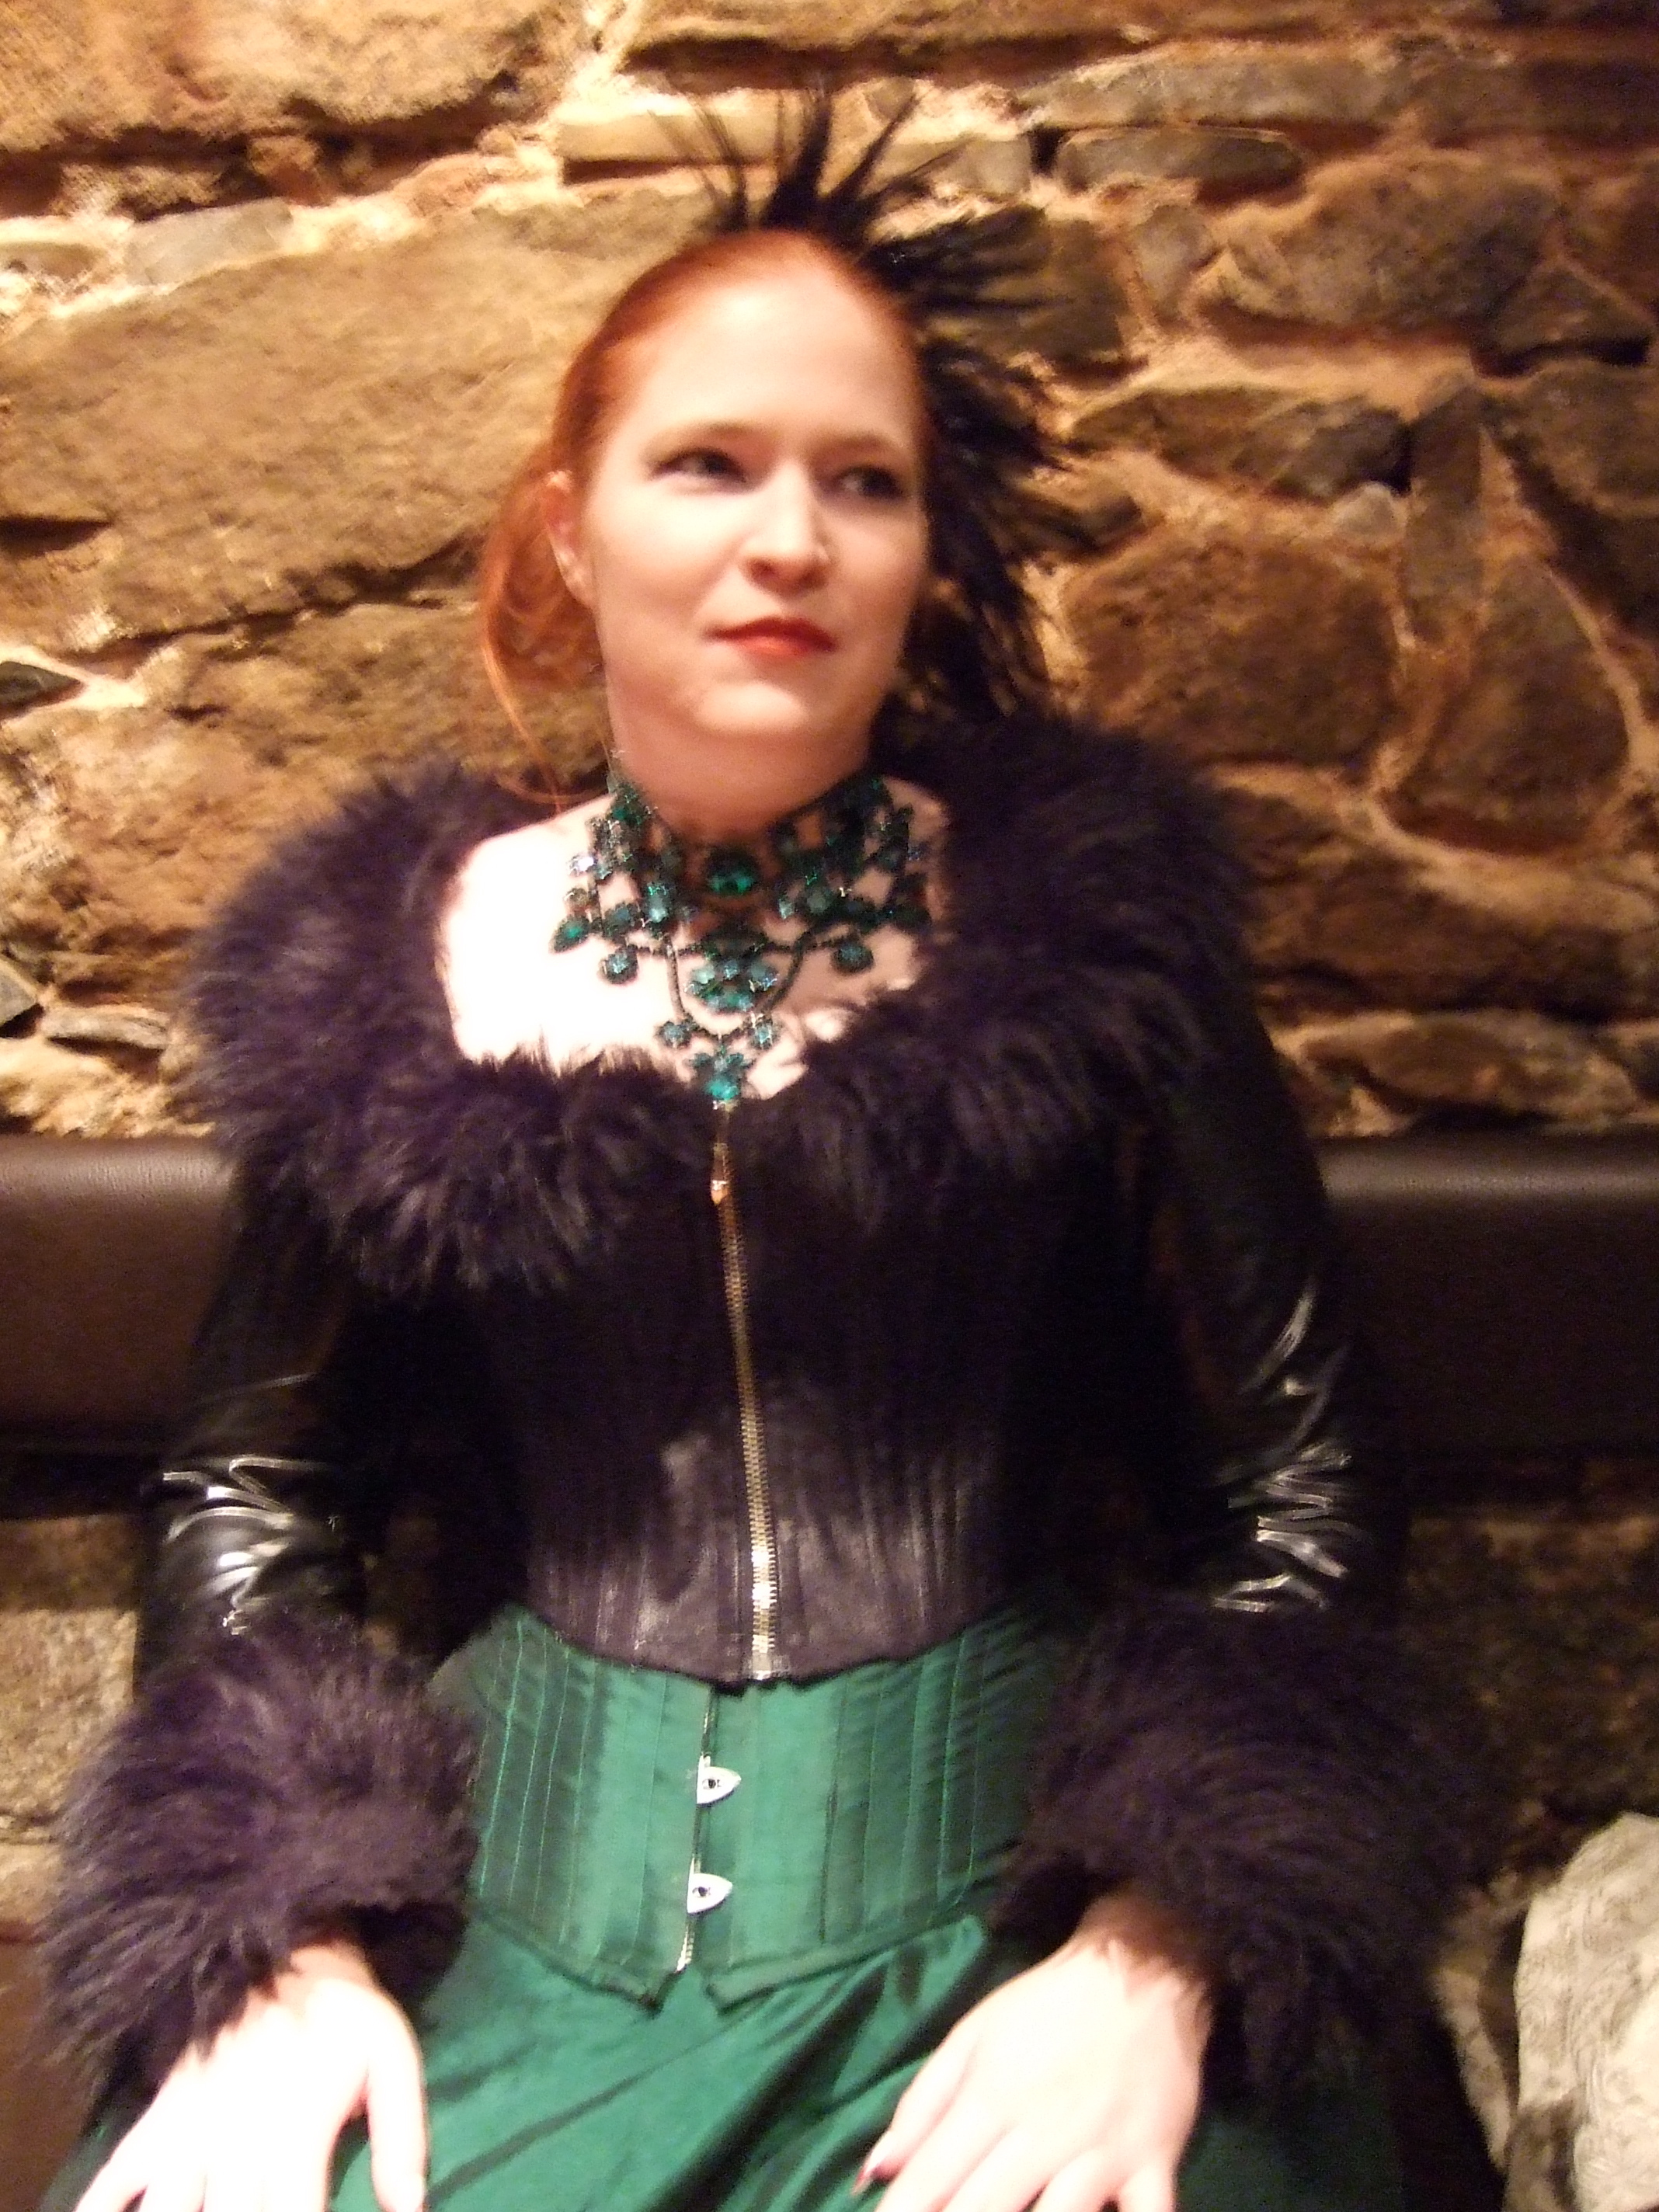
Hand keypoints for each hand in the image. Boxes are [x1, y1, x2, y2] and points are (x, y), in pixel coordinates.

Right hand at [75, 1940, 425, 2211]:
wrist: (279, 1941)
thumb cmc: (342, 2009)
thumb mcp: (392, 2056)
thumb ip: (403, 2137)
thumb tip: (410, 2211)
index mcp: (297, 2137)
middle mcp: (237, 2145)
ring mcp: (189, 2133)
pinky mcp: (156, 2118)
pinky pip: (111, 2178)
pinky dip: (100, 2209)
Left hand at [861, 1892, 1212, 2211]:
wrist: (1141, 1971)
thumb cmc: (1046, 2008)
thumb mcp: (972, 2036)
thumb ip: (921, 2106)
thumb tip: (873, 2171)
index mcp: (991, 2096)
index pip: (931, 2176)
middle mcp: (1042, 2130)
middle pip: (984, 2208)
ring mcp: (1102, 2152)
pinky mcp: (1155, 2164)